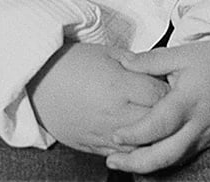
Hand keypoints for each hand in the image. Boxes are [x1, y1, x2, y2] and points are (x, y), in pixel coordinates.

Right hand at [26, 42, 170, 155]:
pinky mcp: (93, 148)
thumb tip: (159, 70)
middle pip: (157, 122)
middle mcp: (115, 114)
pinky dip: (136, 150)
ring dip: (154, 136)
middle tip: (171, 104)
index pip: (160, 94)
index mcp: (119, 85)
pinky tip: (141, 140)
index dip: (171, 89)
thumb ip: (136, 63)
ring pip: (143, 145)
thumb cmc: (71, 62)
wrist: (36, 82)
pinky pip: (124, 156)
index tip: (174, 84)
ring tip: (159, 124)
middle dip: (168, 114)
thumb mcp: (107, 53)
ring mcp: (104, 134)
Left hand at [104, 37, 209, 173]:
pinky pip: (185, 157)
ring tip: (124, 162)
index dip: (135, 133)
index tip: (115, 135)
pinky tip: (148, 158)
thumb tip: (124, 63)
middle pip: (166, 155)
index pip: (159, 125)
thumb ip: (152, 61)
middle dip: (136, 163)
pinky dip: (164, 161)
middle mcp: (198, 124)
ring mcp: (206, 136)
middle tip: (112, 160)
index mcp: (189, 100)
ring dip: (148, 167)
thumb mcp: (185, 54)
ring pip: (175, 161)